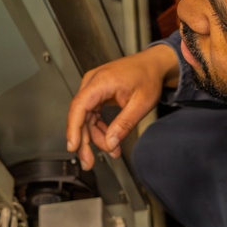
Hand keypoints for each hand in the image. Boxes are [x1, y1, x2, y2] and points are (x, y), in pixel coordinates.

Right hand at [66, 45, 179, 170]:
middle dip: (83, 141)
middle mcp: (92, 83)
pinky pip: (92, 115)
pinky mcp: (96, 94)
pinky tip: (109, 140)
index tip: (73, 146)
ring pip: (85, 118)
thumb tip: (110, 142)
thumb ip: (124, 124)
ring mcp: (93, 88)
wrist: (153, 64)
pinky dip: (99, 129)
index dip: (74, 128)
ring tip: (110, 151)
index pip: (79, 106)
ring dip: (94, 137)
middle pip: (80, 116)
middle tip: (88, 161)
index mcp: (101, 82)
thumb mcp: (140, 104)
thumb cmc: (148, 77)